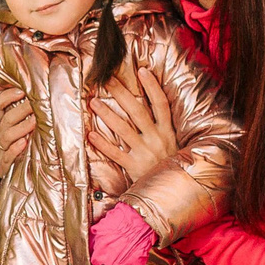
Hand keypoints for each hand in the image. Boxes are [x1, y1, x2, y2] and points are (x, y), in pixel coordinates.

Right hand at [0, 92, 35, 171]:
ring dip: (21, 128)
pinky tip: (24, 143)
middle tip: (35, 105)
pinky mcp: (2, 168)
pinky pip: (6, 158)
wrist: (20, 178)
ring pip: (6, 137)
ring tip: (34, 122)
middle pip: (6, 120)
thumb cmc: (25, 150)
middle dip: (21, 110)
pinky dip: (15, 150)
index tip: (22, 92)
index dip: (7, 98)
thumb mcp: (26, 131)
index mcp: (1, 125)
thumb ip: (29, 116)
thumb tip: (40, 99)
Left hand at [87, 69, 179, 190]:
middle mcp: (157, 139)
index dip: (152, 87)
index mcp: (168, 131)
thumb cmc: (169, 165)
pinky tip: (91, 134)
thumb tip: (151, 106)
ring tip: (93, 102)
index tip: (142, 70)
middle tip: (107, 80)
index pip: (161, 104)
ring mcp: (145, 153)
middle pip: (137, 111)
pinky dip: (103, 144)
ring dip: (107, 114)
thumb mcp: (173, 144)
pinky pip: (116, 153)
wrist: (172, 194)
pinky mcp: (134, 167)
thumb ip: (162, 128)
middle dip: (121, 94)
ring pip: (123, 129)